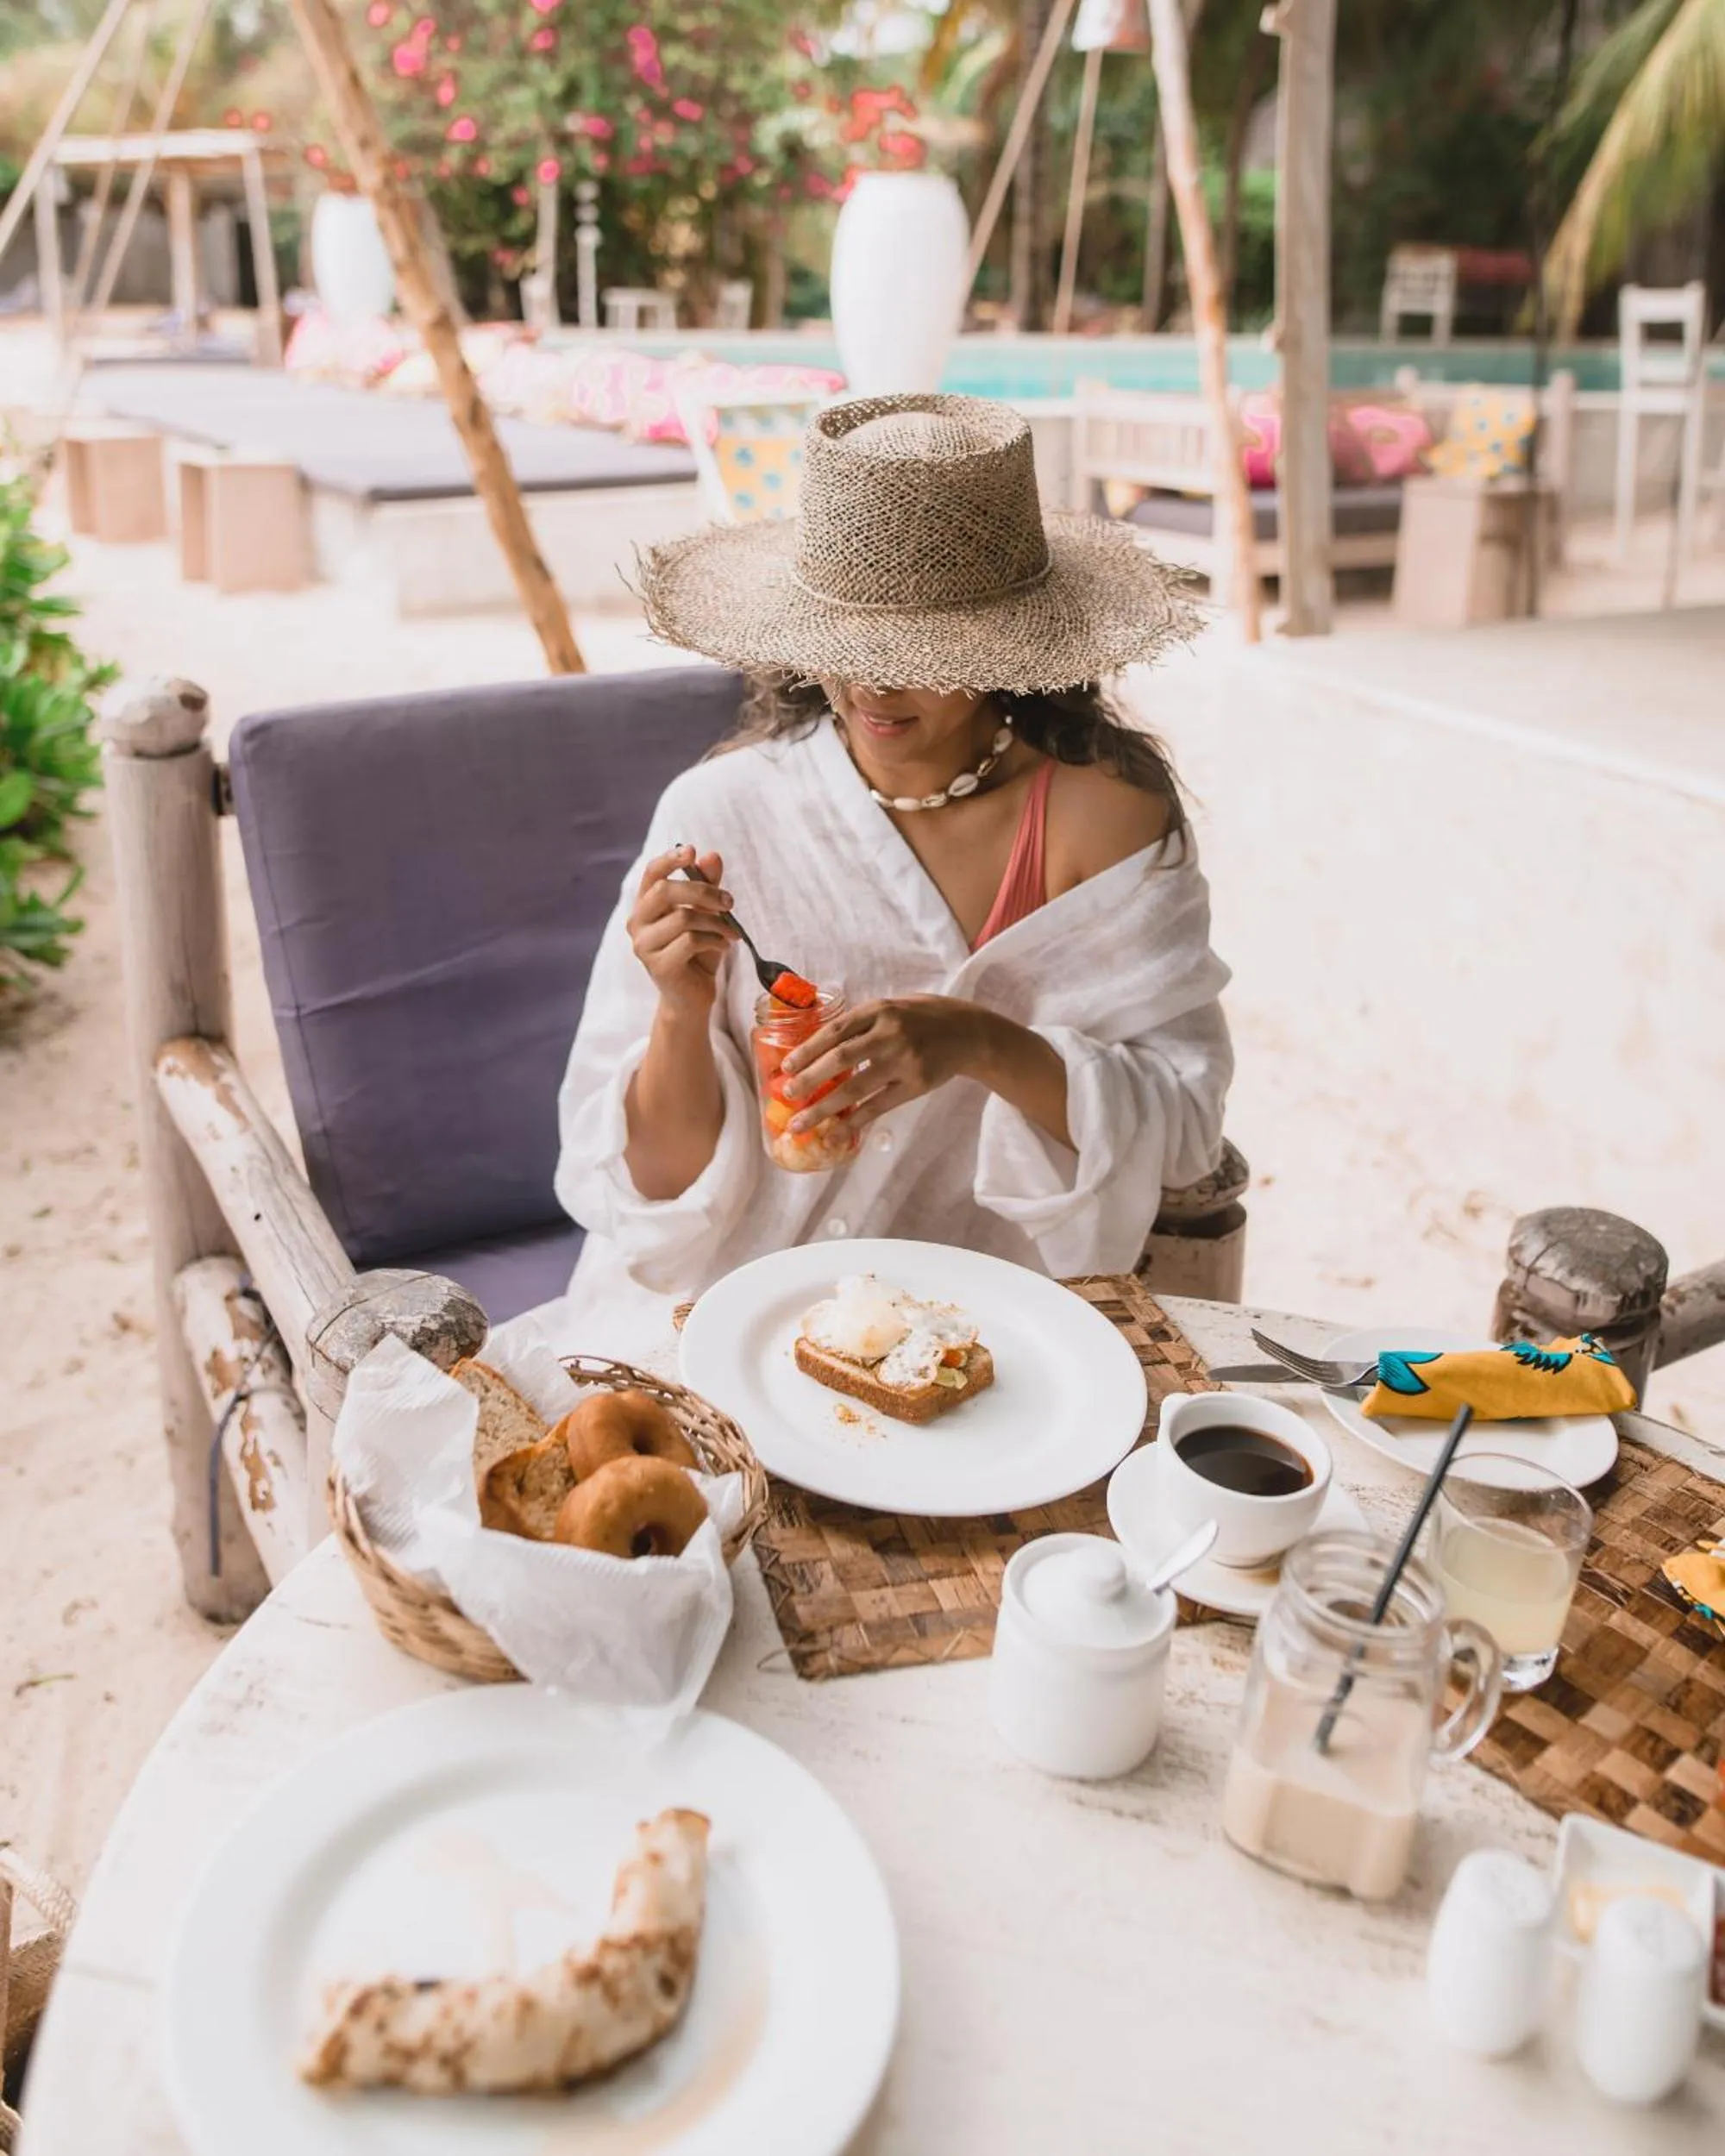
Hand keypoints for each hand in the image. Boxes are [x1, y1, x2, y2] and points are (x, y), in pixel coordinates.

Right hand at [626, 845, 738, 1017]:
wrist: (693, 997)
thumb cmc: (698, 953)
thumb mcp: (706, 916)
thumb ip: (707, 887)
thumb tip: (711, 856)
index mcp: (646, 906)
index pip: (652, 874)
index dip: (670, 859)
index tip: (692, 851)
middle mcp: (637, 923)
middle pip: (665, 891)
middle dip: (703, 891)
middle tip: (729, 902)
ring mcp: (644, 946)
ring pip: (683, 917)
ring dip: (716, 922)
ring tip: (731, 932)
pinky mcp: (658, 966)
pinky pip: (691, 941)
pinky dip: (714, 940)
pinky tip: (723, 946)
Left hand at [779, 995, 990, 1135]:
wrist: (969, 1033)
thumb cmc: (924, 1018)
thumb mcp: (893, 1007)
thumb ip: (862, 1022)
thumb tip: (819, 1045)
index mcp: (880, 1010)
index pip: (835, 1030)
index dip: (807, 1049)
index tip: (785, 1066)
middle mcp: (890, 1034)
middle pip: (840, 1059)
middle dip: (809, 1079)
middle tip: (787, 1095)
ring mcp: (904, 1061)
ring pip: (856, 1089)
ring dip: (824, 1108)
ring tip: (800, 1124)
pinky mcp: (915, 1085)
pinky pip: (878, 1106)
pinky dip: (855, 1121)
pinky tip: (836, 1133)